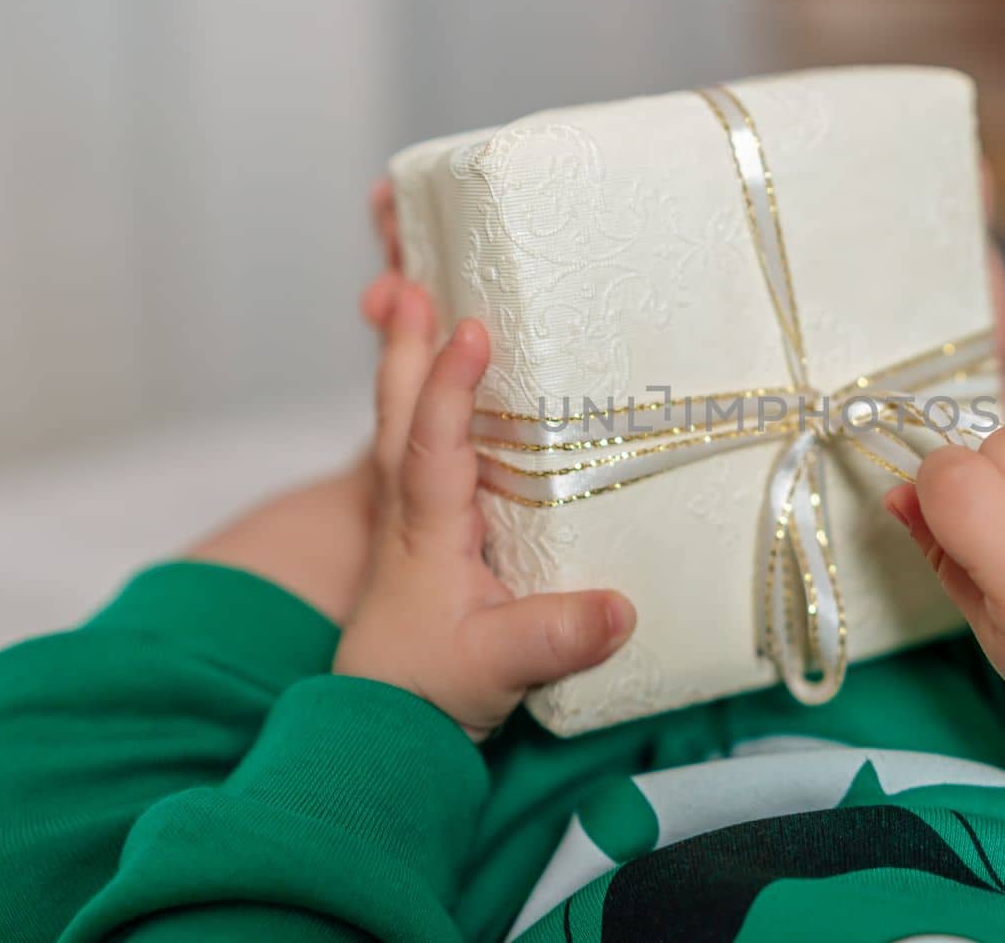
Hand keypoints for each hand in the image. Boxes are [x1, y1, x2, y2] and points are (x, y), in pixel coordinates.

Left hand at [333, 282, 635, 739]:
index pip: (431, 443)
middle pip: (399, 412)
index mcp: (425, 531)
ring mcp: (413, 519)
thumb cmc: (428, 690)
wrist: (383, 727)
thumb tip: (620, 608)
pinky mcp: (427, 531)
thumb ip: (553, 636)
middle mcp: (411, 512)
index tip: (471, 329)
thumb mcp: (497, 668)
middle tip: (408, 277)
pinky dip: (423, 400)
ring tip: (413, 296)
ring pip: (401, 422)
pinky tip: (445, 382)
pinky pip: (417, 446)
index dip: (447, 384)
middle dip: (403, 343)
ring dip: (406, 359)